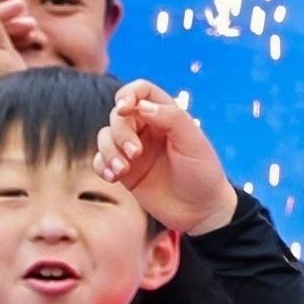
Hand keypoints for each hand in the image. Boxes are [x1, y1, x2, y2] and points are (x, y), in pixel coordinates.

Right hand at [96, 80, 239, 236]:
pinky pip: (101, 160)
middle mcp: (147, 129)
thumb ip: (171, 118)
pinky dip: (102, 165)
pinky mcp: (125, 172)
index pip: (140, 91)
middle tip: (135, 153)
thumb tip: (141, 106)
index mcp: (165, 116)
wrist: (202, 212)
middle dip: (121, 132)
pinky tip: (113, 177)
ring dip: (108, 151)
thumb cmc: (203, 173)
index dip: (128, 94)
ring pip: (105, 137)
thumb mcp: (193, 142)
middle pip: (118, 116)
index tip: (124, 109)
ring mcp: (133, 150)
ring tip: (122, 171)